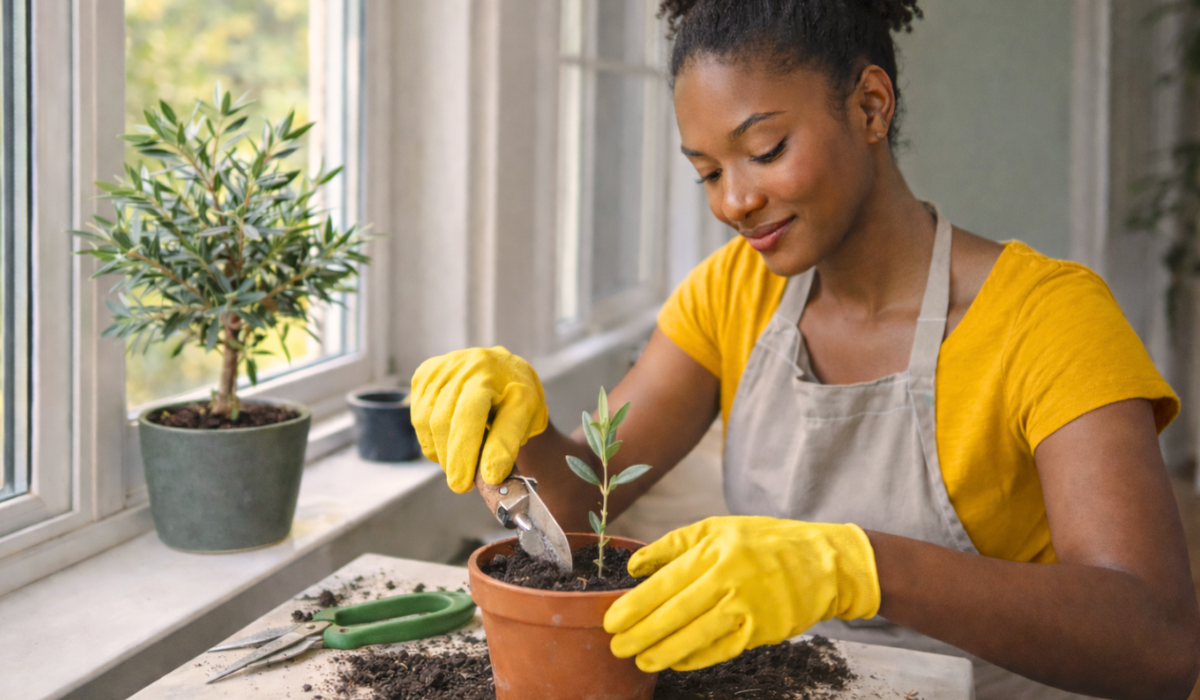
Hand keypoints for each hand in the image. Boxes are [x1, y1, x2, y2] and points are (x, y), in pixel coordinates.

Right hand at [410, 346, 548, 492]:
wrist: (507, 372)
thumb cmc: (518, 396)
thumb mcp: (525, 417)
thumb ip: (506, 444)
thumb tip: (490, 477)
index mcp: (487, 372)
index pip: (468, 416)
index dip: (462, 453)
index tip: (462, 485)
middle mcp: (459, 364)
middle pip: (442, 420)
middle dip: (451, 458)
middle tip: (464, 482)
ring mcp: (438, 368)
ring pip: (424, 420)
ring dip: (439, 450)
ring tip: (460, 461)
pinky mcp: (424, 374)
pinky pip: (418, 415)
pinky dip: (430, 437)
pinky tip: (448, 442)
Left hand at [603, 516, 879, 671]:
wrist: (823, 562)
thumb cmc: (765, 542)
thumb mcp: (718, 528)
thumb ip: (674, 545)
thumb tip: (635, 566)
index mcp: (715, 550)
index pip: (665, 583)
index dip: (635, 605)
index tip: (612, 619)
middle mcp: (730, 578)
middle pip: (675, 612)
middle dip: (641, 633)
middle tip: (617, 645)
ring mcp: (748, 607)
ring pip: (696, 635)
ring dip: (664, 651)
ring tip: (640, 660)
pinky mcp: (762, 631)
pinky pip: (721, 649)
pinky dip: (696, 657)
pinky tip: (676, 661)